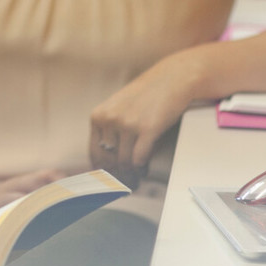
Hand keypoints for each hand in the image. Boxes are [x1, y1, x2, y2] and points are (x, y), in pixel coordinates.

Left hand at [90, 53, 200, 185]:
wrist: (170, 80)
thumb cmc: (145, 96)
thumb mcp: (118, 109)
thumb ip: (110, 130)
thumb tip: (109, 161)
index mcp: (98, 116)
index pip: (94, 154)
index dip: (101, 172)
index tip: (108, 183)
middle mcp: (109, 120)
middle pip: (109, 161)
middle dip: (118, 177)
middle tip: (126, 185)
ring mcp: (127, 124)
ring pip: (125, 162)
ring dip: (132, 174)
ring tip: (137, 177)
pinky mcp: (147, 129)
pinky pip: (139, 158)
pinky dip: (142, 167)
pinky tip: (145, 167)